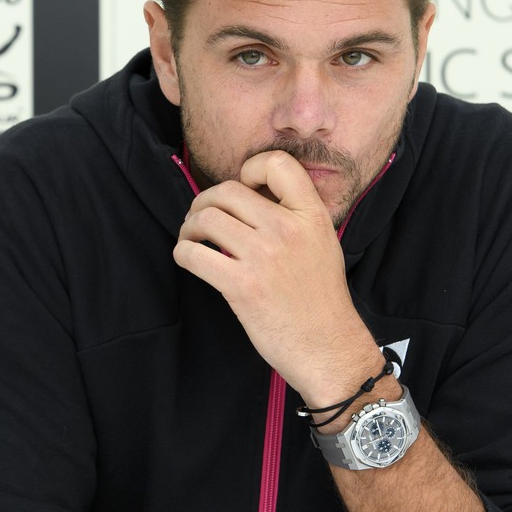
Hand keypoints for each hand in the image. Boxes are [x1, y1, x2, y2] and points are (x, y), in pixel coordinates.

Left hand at [173, 150, 373, 398]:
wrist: (327, 347)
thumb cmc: (321, 299)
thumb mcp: (323, 243)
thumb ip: (295, 217)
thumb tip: (252, 197)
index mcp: (311, 216)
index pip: (278, 164)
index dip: (251, 168)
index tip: (244, 188)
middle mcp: (288, 229)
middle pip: (228, 191)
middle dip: (205, 201)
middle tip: (202, 218)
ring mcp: (264, 257)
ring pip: (206, 218)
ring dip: (190, 227)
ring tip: (193, 238)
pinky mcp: (242, 286)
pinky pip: (193, 254)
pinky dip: (183, 253)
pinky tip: (190, 259)